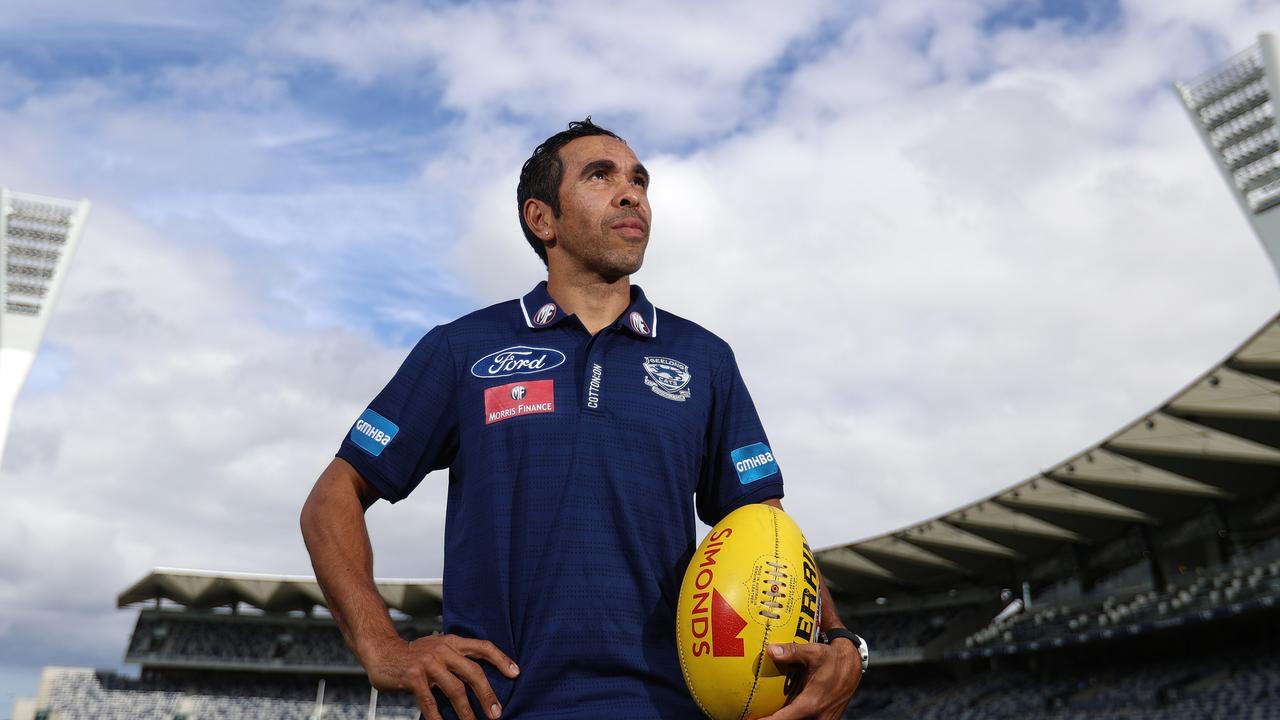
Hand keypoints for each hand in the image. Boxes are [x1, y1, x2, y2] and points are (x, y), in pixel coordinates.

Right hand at [363, 633, 519, 719]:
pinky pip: (430, 702)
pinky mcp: (413, 677)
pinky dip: (438, 718)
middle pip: (473, 672)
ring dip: (467, 711)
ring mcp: (428, 663)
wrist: (382, 651)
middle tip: (496, 713)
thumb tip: (482, 681)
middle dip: (487, 695)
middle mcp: (443, 650)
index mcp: (452, 642)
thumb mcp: (438, 649)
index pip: (483, 647)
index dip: (501, 659)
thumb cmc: (414, 655)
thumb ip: (457, 659)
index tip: (516, 674)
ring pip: (455, 690)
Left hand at [759, 639, 860, 719]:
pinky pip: (805, 718)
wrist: (852, 665)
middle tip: (757, 716)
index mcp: (812, 703)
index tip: (754, 719)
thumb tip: (770, 650)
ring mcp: (823, 719)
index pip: (785, 719)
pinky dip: (794, 716)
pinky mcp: (825, 717)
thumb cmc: (832, 658)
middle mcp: (818, 715)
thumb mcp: (813, 652)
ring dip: (786, 717)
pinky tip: (781, 711)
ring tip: (767, 713)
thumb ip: (792, 652)